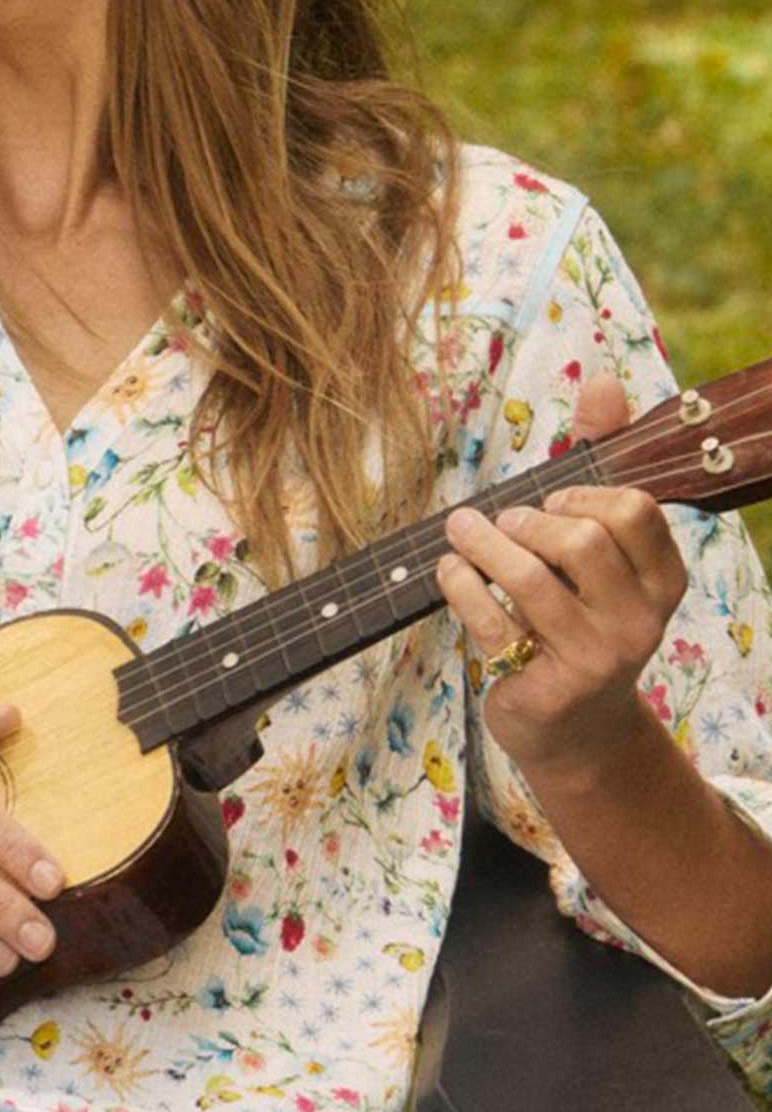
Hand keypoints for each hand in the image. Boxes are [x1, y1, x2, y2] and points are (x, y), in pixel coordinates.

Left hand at [434, 374, 687, 782]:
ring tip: (460, 532)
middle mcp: (639, 622)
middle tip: (500, 520)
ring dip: (483, 544)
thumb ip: (601, 466)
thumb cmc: (578, 618)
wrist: (572, 728)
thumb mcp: (598, 553)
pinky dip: (460, 586)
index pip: (634, 512)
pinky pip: (491, 620)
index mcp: (663, 582)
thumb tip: (601, 383)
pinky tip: (448, 571)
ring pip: (530, 579)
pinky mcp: (545, 686)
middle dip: (529, 519)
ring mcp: (594, 659)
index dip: (584, 495)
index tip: (553, 500)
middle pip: (582, 540)